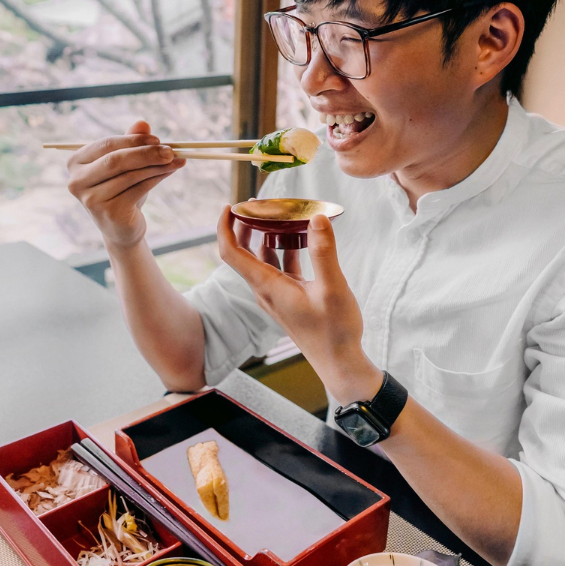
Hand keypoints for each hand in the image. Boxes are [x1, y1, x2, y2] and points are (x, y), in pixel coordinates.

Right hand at [66, 120, 185, 248]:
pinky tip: (170, 171)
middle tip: (171, 150)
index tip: (158, 139)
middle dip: (147, 153)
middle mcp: (77, 181)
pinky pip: (138, 189)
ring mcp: (91, 199)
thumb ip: (131, 143)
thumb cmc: (121, 190)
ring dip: (157, 166)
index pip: (106, 145)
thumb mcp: (125, 164)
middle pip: (116, 160)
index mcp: (76, 163)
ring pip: (130, 175)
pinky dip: (157, 178)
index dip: (133, 140)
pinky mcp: (108, 212)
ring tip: (177, 160)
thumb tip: (142, 123)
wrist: (121, 227)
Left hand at [216, 206, 381, 404]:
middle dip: (245, 224)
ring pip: (262, 258)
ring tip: (281, 213)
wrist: (339, 363)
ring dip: (266, 234)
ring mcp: (277, 294)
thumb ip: (323, 253)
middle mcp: (266, 289)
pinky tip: (301, 236)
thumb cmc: (335, 331)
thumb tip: (317, 217)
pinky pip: (279, 266)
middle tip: (258, 202)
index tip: (231, 204)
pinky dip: (284, 248)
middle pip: (243, 252)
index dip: (225, 226)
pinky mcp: (289, 297)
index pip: (231, 253)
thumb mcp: (332, 288)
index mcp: (267, 287)